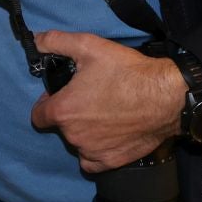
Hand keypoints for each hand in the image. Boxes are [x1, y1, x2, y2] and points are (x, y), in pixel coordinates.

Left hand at [28, 31, 184, 172]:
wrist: (166, 97)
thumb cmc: (127, 72)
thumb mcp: (88, 46)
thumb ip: (56, 42)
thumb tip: (35, 40)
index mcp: (63, 111)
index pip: (37, 115)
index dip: (46, 103)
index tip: (60, 95)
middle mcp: (74, 136)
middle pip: (60, 127)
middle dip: (69, 114)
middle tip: (89, 98)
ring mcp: (92, 151)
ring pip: (76, 143)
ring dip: (83, 132)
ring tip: (102, 113)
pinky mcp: (111, 162)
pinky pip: (91, 161)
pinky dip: (95, 150)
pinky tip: (106, 135)